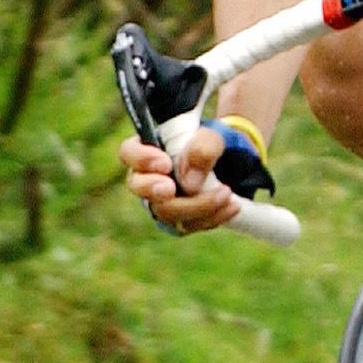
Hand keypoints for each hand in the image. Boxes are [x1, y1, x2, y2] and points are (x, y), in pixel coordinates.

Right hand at [119, 130, 242, 234]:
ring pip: (165, 212)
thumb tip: (189, 184)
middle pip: (138, 187)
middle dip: (153, 189)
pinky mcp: (179, 219)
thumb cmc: (213, 146)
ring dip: (197, 206)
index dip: (141, 160)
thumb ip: (202, 149)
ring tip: (226, 194)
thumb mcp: (214, 138)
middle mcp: (148, 177)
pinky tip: (232, 206)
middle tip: (171, 188)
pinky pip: (188, 225)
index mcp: (148, 149)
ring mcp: (161, 201)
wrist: (233, 164)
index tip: (164, 163)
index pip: (129, 153)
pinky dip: (212, 217)